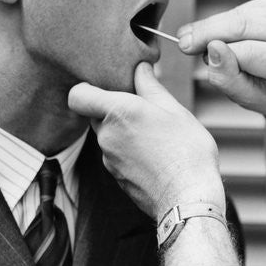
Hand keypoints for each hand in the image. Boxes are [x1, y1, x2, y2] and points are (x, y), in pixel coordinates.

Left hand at [68, 62, 224, 220]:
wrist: (188, 198)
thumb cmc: (186, 152)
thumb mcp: (174, 110)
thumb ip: (150, 86)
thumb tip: (140, 67)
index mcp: (117, 112)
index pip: (78, 95)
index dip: (87, 89)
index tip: (108, 88)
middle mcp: (106, 136)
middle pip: (96, 115)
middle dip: (114, 110)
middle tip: (144, 111)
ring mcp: (109, 159)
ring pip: (108, 137)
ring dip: (125, 133)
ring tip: (155, 137)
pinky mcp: (116, 177)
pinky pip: (116, 156)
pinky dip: (130, 152)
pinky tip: (155, 156)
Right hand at [176, 0, 265, 118]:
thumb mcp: (243, 96)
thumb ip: (226, 76)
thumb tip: (213, 47)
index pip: (247, 51)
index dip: (213, 48)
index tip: (185, 48)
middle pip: (243, 24)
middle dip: (207, 30)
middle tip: (182, 39)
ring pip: (241, 13)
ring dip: (216, 26)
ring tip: (203, 43)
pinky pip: (245, 6)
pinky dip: (229, 19)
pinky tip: (227, 35)